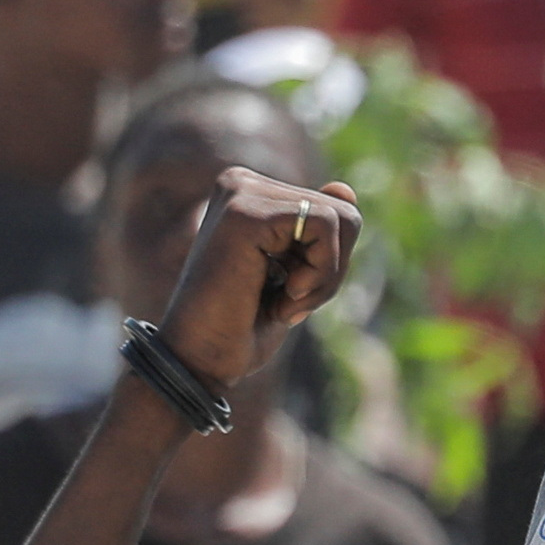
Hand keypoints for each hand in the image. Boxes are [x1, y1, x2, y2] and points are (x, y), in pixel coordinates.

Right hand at [150, 168, 360, 395]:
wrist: (201, 361)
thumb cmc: (241, 329)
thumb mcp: (295, 276)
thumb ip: (318, 233)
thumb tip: (344, 189)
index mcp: (249, 194)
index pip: (334, 210)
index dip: (329, 265)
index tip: (288, 295)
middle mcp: (241, 182)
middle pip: (343, 211)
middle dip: (331, 270)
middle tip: (289, 302)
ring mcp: (241, 192)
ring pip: (339, 218)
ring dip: (325, 277)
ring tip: (285, 302)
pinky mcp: (246, 210)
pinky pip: (325, 223)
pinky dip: (321, 271)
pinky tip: (286, 296)